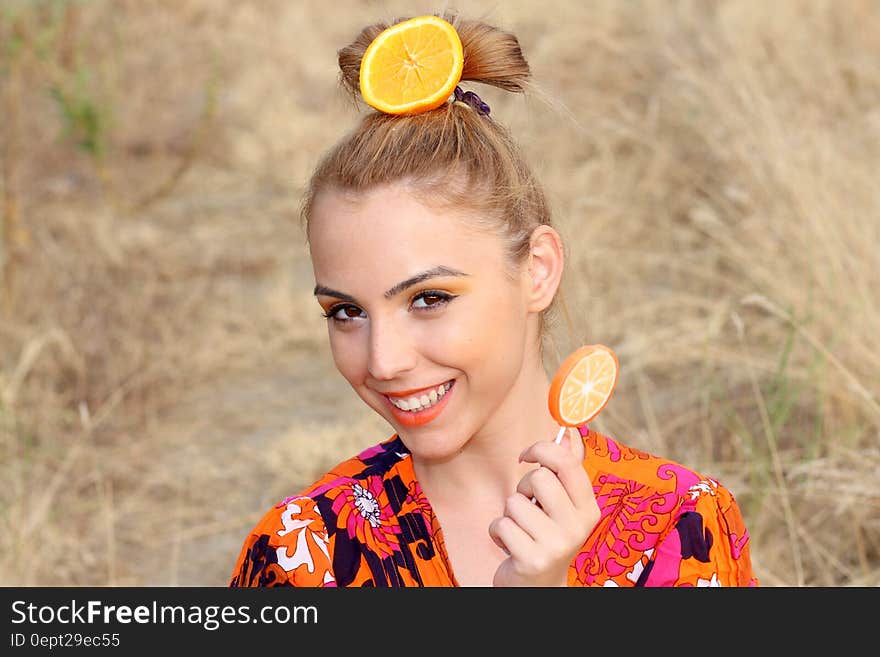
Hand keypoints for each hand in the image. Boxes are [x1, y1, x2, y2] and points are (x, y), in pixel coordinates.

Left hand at [488, 438, 598, 586]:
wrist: (540, 587)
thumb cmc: (547, 536)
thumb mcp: (562, 505)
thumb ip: (566, 469)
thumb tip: (569, 431)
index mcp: (589, 508)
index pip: (568, 463)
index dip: (542, 449)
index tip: (528, 455)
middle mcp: (578, 526)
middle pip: (538, 478)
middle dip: (523, 488)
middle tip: (528, 507)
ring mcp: (557, 545)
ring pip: (515, 502)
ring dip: (509, 514)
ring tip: (521, 530)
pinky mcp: (532, 560)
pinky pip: (501, 525)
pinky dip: (497, 533)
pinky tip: (510, 546)